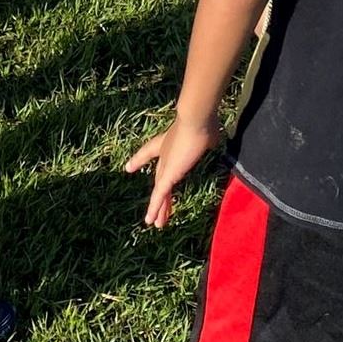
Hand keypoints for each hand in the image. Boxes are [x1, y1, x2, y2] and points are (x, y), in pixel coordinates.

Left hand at [126, 112, 223, 227]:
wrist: (197, 118)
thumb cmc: (205, 124)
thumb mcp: (208, 135)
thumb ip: (207, 140)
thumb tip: (213, 140)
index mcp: (170, 141)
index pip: (151, 151)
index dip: (140, 159)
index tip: (129, 167)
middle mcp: (164, 153)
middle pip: (159, 177)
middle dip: (158, 193)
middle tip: (152, 208)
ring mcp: (166, 164)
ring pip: (159, 190)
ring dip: (158, 208)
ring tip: (153, 223)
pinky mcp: (168, 174)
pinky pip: (159, 195)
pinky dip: (155, 208)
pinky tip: (150, 220)